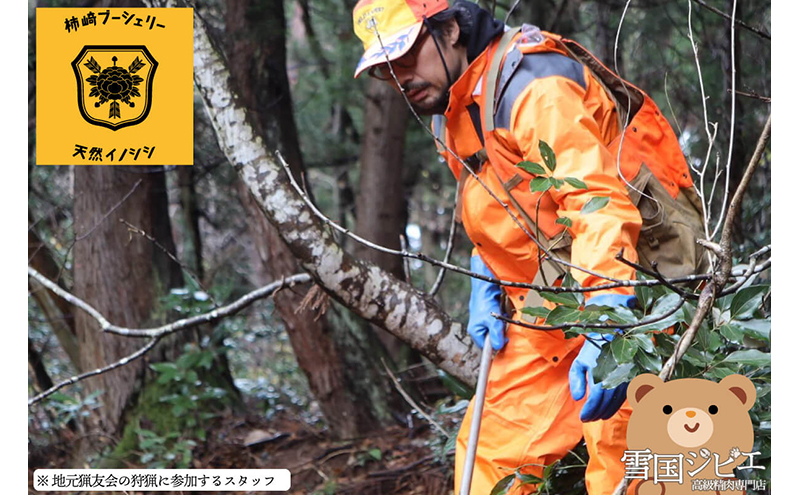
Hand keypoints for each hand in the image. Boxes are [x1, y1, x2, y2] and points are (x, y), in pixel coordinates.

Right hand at [467, 255, 506, 349]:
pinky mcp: (489, 314)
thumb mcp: (493, 321)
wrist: (486, 285)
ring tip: (502, 315)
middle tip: (503, 325)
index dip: (496, 345)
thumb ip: (496, 335)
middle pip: (492, 338)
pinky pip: (498, 321)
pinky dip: (503, 317)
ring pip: (497, 329)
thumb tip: (498, 347)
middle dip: (500, 333)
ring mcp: (483, 321)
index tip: (504, 341)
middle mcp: (478, 327)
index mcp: (475, 331)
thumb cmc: (485, 301)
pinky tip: (503, 311)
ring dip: (502, 324)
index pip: (486, 347)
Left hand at [568, 294, 636, 421]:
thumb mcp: (579, 362)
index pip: (595, 400)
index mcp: (600, 374)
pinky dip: (616, 405)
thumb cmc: (593, 348)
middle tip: (588, 419)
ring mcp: (625, 378)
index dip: (589, 411)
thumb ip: (576, 380)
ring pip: (617, 402)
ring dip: (607, 412)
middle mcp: (615, 377)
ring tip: (597, 416)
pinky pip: (625, 396)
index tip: (582, 417)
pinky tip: (608, 408)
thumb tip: (578, 398)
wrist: (613, 333)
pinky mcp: (632, 377)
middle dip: (596, 414)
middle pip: (607, 404)